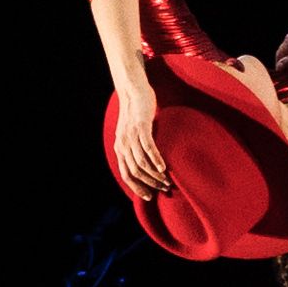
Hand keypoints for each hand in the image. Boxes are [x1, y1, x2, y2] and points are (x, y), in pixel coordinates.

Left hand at [112, 79, 171, 195]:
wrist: (132, 90)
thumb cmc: (135, 112)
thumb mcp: (131, 133)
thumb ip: (135, 147)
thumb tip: (145, 162)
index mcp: (120, 148)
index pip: (126, 175)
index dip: (137, 188)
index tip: (150, 196)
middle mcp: (123, 145)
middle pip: (135, 172)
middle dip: (150, 184)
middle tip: (165, 189)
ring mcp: (131, 136)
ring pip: (141, 163)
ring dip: (155, 175)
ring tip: (168, 181)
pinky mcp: (141, 127)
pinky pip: (148, 148)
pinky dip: (156, 160)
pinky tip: (164, 168)